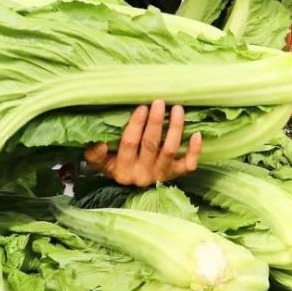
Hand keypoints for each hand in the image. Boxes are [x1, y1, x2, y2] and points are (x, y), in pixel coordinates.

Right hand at [84, 100, 202, 186]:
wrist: (130, 188)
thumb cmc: (113, 165)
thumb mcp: (99, 163)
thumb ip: (95, 154)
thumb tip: (99, 143)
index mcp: (122, 170)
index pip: (129, 144)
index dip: (136, 125)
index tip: (141, 107)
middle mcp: (142, 174)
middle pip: (150, 144)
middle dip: (155, 121)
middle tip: (159, 102)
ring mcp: (160, 175)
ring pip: (169, 150)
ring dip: (174, 128)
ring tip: (177, 109)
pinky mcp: (175, 175)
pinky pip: (188, 165)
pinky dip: (194, 151)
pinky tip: (197, 134)